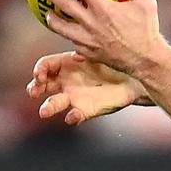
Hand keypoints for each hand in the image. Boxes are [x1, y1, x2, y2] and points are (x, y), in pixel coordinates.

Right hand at [30, 51, 150, 124]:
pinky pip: (76, 115)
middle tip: (34, 92)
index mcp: (67, 64)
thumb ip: (87, 53)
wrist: (135, 78)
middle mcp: (67, 81)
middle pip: (42, 85)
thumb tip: (77, 55)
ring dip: (48, 107)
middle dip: (34, 88)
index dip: (39, 70)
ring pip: (55, 103)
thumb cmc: (115, 63)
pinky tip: (72, 116)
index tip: (40, 75)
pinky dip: (72, 117)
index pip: (45, 66)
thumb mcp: (100, 53)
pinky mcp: (86, 109)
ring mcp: (75, 96)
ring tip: (44, 111)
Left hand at [38, 0, 168, 75]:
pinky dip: (68, 35)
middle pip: (64, 4)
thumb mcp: (147, 3)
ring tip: (49, 13)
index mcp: (104, 8)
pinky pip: (72, 41)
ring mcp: (87, 39)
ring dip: (53, 18)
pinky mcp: (88, 51)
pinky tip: (69, 32)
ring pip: (61, 27)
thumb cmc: (146, 30)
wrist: (145, 59)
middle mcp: (91, 23)